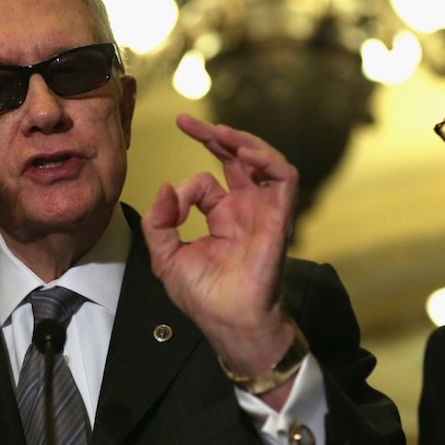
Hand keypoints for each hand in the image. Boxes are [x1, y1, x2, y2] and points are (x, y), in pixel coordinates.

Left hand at [142, 114, 298, 388]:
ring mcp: (264, 209)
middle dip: (213, 136)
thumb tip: (165, 187)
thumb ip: (159, 223)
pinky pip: (284, 177)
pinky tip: (243, 152)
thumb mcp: (166, 258)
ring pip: (263, 160)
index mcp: (222, 216)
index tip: (170, 205)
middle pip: (236, 158)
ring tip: (218, 131)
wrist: (231, 323)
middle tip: (186, 121)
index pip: (204, 182)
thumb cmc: (204, 297)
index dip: (184, 189)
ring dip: (242, 141)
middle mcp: (245, 208)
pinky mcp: (280, 216)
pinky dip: (268, 159)